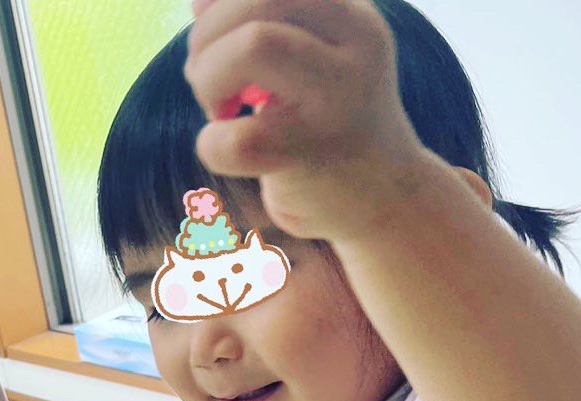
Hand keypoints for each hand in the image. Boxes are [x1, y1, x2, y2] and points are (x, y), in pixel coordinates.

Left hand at [186, 0, 431, 243]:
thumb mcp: (306, 62)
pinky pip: (235, 139)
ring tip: (218, 110)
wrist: (384, 201)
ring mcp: (339, 100)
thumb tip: (196, 0)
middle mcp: (356, 46)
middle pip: (260, 1)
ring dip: (208, 77)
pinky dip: (211, 144)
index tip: (216, 41)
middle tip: (208, 83)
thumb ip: (257, 25)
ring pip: (254, 45)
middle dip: (208, 39)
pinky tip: (225, 148)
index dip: (224, 5)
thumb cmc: (326, 127)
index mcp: (351, 14)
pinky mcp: (312, 157)